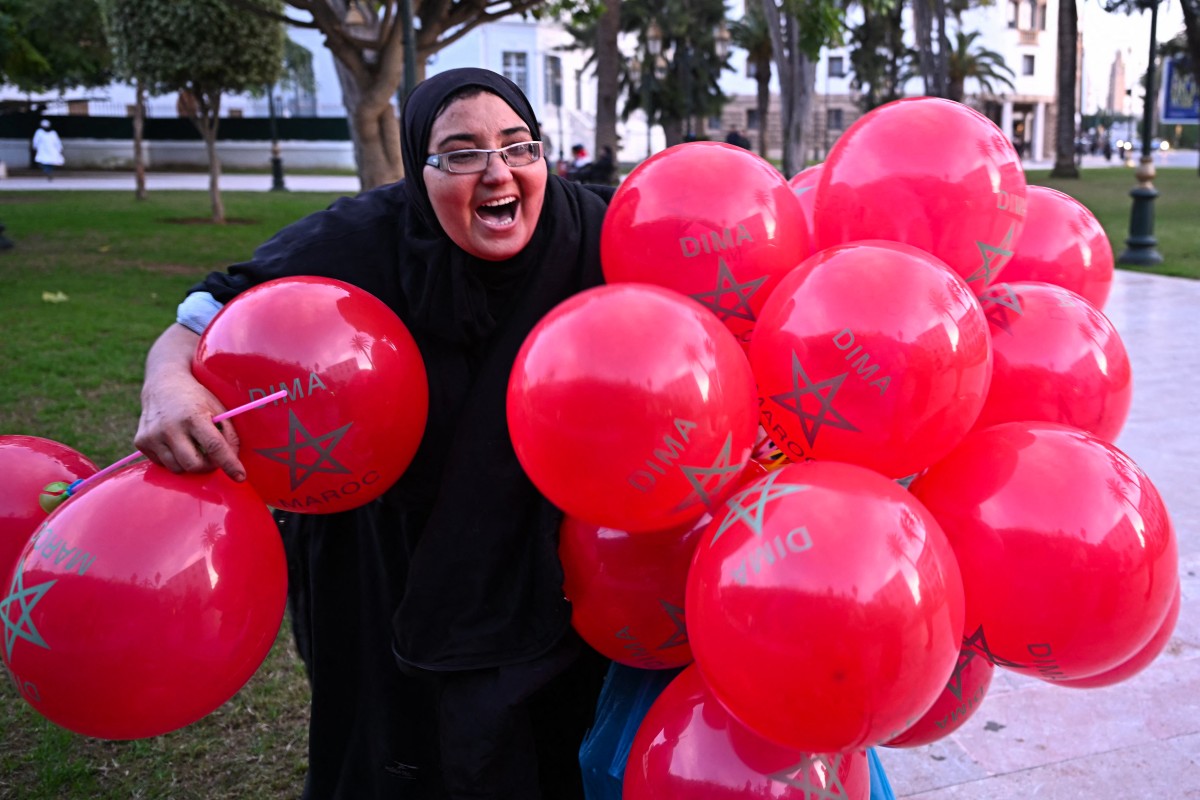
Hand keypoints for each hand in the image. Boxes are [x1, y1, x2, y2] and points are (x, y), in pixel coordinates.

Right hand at [133, 324, 245, 480]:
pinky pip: (162, 464)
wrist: (163, 381)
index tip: (240, 476)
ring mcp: (152, 435)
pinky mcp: (141, 442)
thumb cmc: (196, 396)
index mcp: (193, 416)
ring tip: (195, 448)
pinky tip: (177, 444)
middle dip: (208, 466)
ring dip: (190, 464)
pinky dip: (174, 460)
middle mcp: (170, 427)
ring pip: (177, 468)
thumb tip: (233, 459)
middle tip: (214, 458)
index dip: (229, 464)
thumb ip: (228, 432)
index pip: (214, 446)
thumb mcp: (217, 407)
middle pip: (194, 465)